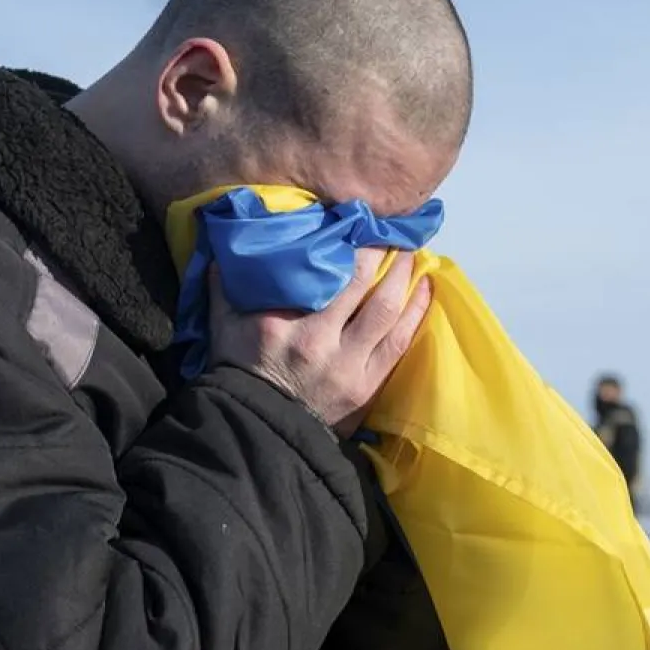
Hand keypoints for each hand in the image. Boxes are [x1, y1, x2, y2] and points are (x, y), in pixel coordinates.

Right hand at [208, 248, 431, 436]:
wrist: (259, 430)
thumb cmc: (241, 371)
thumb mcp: (224, 326)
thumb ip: (225, 286)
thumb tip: (223, 246)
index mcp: (282, 323)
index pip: (321, 272)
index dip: (345, 242)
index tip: (357, 219)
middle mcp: (317, 340)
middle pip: (360, 283)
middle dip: (380, 251)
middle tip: (392, 228)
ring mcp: (347, 365)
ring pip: (386, 309)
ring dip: (404, 276)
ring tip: (413, 252)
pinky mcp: (367, 385)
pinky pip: (400, 342)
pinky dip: (417, 311)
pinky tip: (426, 288)